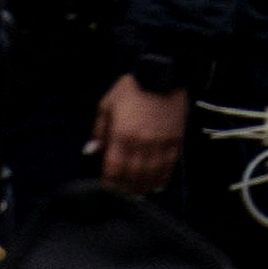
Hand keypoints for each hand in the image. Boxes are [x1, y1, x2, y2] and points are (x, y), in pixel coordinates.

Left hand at [87, 76, 188, 193]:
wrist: (161, 74)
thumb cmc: (131, 88)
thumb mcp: (107, 104)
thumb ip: (99, 130)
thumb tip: (93, 150)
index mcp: (121, 135)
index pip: (114, 170)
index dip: (109, 183)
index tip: (106, 187)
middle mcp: (140, 144)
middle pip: (132, 177)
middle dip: (125, 189)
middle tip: (121, 194)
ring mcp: (159, 144)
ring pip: (150, 176)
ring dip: (143, 187)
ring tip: (138, 192)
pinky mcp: (174, 142)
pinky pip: (168, 167)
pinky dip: (161, 179)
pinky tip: (155, 184)